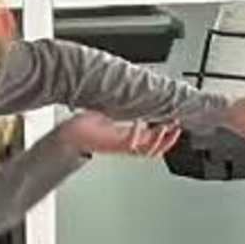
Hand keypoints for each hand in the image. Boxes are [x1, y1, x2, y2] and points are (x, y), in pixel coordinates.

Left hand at [63, 115, 180, 158]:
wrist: (67, 134)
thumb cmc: (84, 124)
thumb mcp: (109, 112)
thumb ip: (122, 106)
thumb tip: (133, 92)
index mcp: (127, 138)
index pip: (154, 142)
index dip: (168, 136)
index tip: (176, 124)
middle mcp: (125, 145)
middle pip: (154, 151)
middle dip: (168, 140)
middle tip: (175, 127)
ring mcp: (118, 147)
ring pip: (145, 151)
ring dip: (157, 140)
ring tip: (163, 127)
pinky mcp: (109, 146)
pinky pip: (129, 144)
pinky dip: (137, 133)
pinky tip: (140, 122)